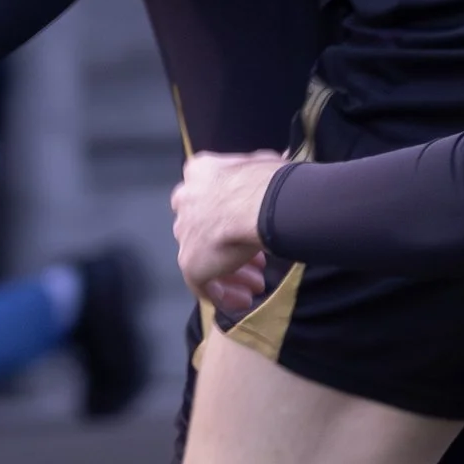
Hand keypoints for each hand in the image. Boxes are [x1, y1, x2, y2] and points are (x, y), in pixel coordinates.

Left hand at [172, 149, 284, 312]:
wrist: (261, 203)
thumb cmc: (269, 181)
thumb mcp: (264, 163)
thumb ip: (259, 171)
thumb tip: (278, 164)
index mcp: (200, 172)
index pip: (210, 196)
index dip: (234, 215)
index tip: (253, 228)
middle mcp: (185, 201)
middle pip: (204, 229)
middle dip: (231, 247)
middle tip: (258, 263)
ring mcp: (185, 233)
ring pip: (205, 258)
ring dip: (232, 274)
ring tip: (256, 285)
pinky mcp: (190, 263)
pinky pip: (203, 284)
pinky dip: (223, 295)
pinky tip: (242, 300)